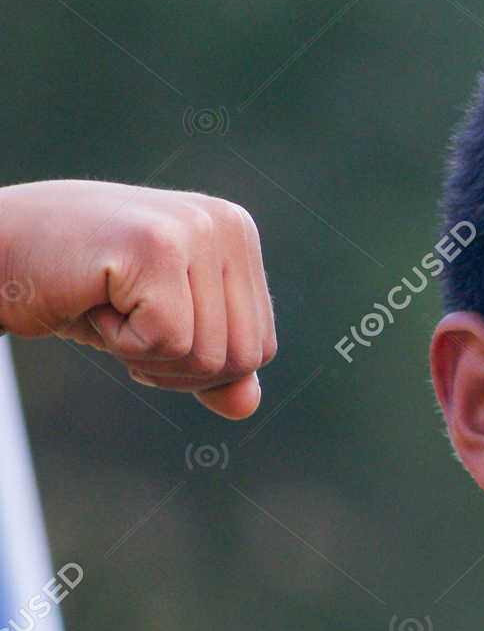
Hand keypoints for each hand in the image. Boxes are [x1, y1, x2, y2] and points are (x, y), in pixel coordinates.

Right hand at [0, 179, 276, 418]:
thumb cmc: (77, 288)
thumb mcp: (158, 330)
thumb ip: (210, 365)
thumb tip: (248, 406)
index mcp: (238, 235)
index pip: (258, 346)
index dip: (199, 367)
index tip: (147, 324)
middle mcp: (226, 224)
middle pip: (241, 357)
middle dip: (175, 367)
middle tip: (122, 320)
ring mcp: (195, 229)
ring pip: (206, 355)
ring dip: (143, 352)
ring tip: (107, 303)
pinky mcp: (157, 246)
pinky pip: (166, 341)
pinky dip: (120, 341)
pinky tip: (92, 298)